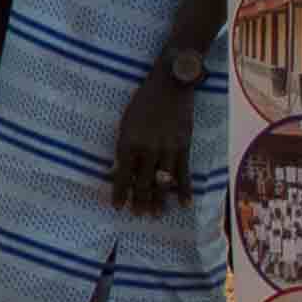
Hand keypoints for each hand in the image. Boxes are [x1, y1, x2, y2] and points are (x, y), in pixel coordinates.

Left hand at [111, 65, 203, 216]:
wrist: (170, 84)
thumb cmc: (143, 102)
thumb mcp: (126, 123)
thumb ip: (124, 147)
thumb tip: (119, 170)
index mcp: (128, 141)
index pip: (122, 174)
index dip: (120, 192)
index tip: (117, 207)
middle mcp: (147, 148)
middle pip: (142, 181)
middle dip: (140, 201)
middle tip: (138, 216)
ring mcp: (167, 148)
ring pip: (162, 181)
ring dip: (159, 200)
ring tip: (156, 215)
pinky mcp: (184, 145)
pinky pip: (184, 172)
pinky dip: (185, 189)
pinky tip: (184, 204)